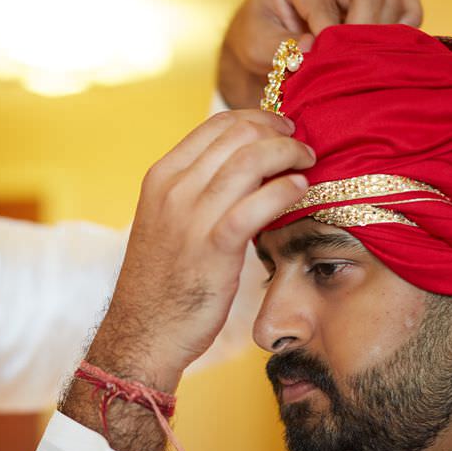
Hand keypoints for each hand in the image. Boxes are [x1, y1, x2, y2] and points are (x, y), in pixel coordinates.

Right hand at [91, 110, 313, 388]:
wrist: (143, 332)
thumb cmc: (162, 281)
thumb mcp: (168, 221)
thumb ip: (197, 189)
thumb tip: (242, 164)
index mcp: (161, 177)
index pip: (215, 124)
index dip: (256, 118)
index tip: (280, 128)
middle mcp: (173, 189)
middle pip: (237, 134)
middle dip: (277, 132)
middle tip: (301, 146)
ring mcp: (191, 216)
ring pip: (250, 160)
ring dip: (288, 154)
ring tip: (308, 163)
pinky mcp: (214, 246)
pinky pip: (258, 203)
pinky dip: (286, 189)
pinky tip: (301, 188)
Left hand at [219, 0, 422, 108]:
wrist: (268, 46)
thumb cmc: (259, 40)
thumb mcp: (257, 46)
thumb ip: (282, 46)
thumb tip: (313, 47)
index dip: (329, 33)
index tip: (325, 61)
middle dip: (361, 34)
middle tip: (348, 65)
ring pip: (391, 1)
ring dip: (381, 36)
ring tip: (359, 63)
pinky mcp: (379, 2)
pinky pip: (408, 5)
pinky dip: (405, 27)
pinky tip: (384, 50)